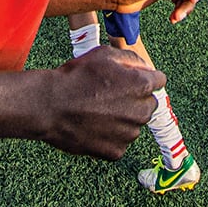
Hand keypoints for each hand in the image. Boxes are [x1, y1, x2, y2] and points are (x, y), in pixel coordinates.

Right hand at [40, 47, 163, 157]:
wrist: (48, 106)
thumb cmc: (75, 77)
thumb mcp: (104, 54)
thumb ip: (131, 59)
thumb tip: (145, 67)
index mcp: (141, 85)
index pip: (159, 81)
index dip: (145, 78)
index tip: (131, 80)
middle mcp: (141, 112)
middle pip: (148, 104)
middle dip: (135, 99)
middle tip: (110, 96)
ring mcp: (128, 134)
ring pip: (134, 124)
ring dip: (123, 119)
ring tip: (97, 111)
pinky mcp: (116, 152)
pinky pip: (120, 142)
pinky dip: (110, 136)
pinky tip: (93, 126)